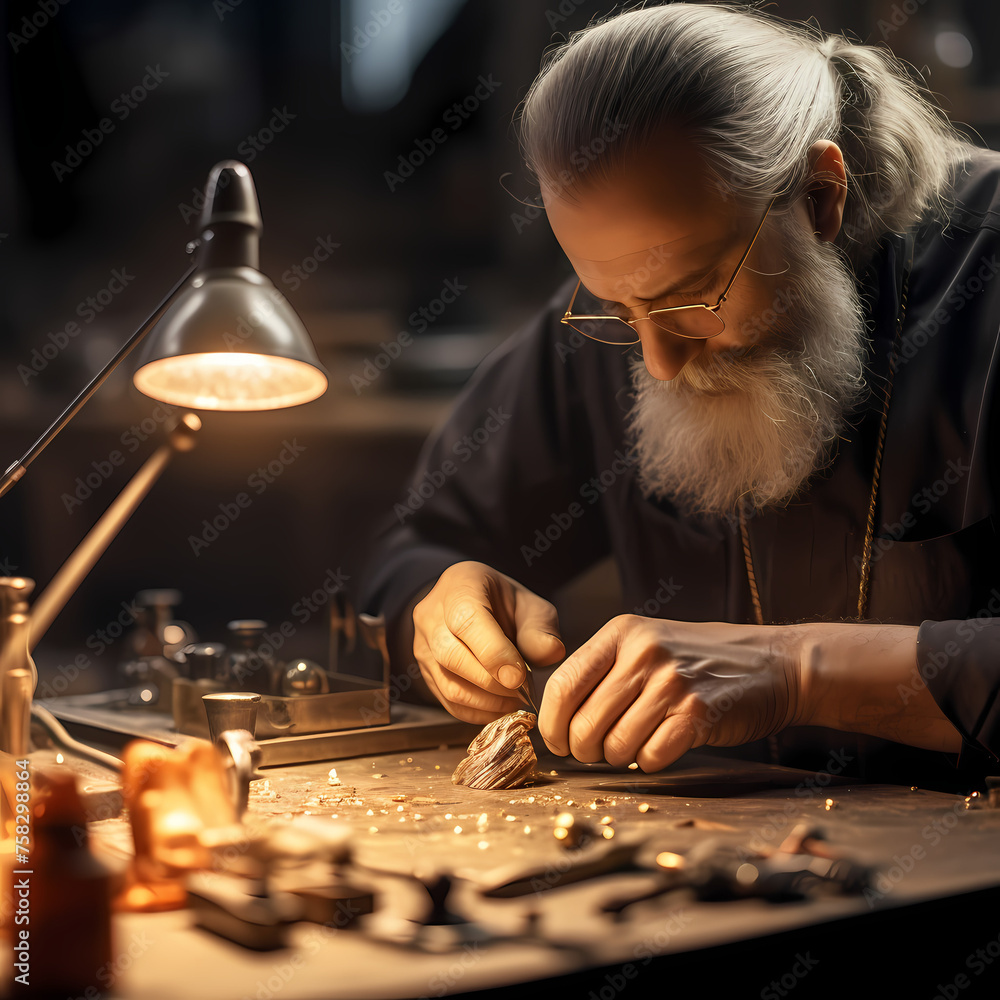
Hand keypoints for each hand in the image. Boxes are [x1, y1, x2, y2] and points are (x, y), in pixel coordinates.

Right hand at [411, 561, 564, 723]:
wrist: (476, 607)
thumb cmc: (504, 605)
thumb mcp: (530, 605)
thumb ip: (541, 628)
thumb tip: (550, 654)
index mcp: (459, 586)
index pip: (466, 620)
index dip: (493, 653)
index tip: (519, 677)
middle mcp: (431, 615)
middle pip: (451, 655)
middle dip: (492, 681)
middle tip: (524, 690)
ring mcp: (423, 646)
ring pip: (448, 684)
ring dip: (487, 701)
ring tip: (515, 699)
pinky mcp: (425, 673)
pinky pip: (448, 702)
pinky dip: (478, 712)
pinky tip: (500, 706)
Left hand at [538, 615, 801, 770]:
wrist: (775, 663)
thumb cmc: (700, 660)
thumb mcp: (646, 644)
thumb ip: (604, 670)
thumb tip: (558, 717)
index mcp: (621, 632)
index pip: (563, 684)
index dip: (552, 723)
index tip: (557, 741)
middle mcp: (643, 652)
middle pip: (584, 723)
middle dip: (584, 750)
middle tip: (597, 752)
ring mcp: (671, 681)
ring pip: (615, 745)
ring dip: (620, 757)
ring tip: (637, 743)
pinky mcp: (698, 712)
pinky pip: (651, 757)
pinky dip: (651, 762)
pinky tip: (664, 746)